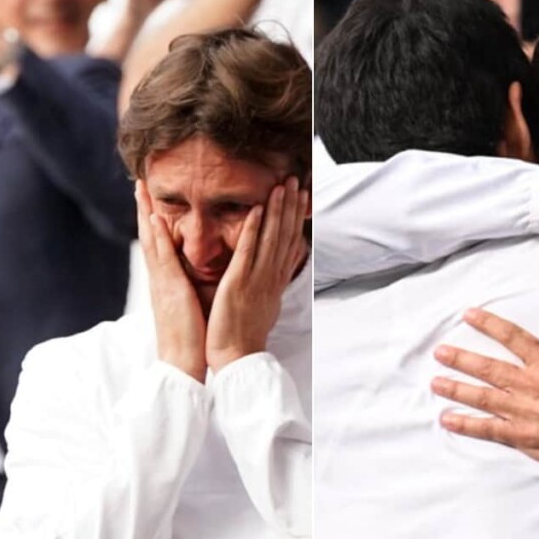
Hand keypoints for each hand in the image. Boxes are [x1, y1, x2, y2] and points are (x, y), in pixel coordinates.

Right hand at [136, 181, 206, 381]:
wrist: (181, 363)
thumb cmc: (189, 338)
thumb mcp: (187, 305)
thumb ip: (186, 286)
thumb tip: (190, 274)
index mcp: (164, 282)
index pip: (155, 244)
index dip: (151, 219)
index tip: (149, 197)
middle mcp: (159, 279)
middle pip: (148, 236)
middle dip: (143, 208)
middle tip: (139, 182)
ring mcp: (162, 283)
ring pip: (150, 241)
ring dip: (146, 213)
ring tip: (142, 189)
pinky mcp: (171, 291)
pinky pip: (164, 259)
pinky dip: (159, 237)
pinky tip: (157, 218)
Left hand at [206, 176, 307, 371]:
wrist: (237, 359)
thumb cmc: (244, 336)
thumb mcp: (264, 306)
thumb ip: (270, 284)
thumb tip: (278, 271)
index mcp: (274, 282)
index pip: (290, 243)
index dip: (296, 218)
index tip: (302, 196)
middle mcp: (270, 278)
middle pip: (285, 235)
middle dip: (291, 206)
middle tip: (296, 179)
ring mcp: (257, 279)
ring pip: (272, 238)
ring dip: (278, 210)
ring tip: (282, 185)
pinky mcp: (240, 283)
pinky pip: (248, 251)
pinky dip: (254, 229)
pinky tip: (259, 209)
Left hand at [430, 297, 538, 481]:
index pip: (513, 338)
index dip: (489, 324)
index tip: (468, 316)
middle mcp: (531, 385)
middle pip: (488, 368)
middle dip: (461, 359)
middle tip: (439, 352)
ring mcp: (524, 412)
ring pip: (483, 397)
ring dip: (457, 389)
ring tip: (435, 382)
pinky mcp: (524, 437)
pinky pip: (489, 430)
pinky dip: (467, 425)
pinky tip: (447, 420)